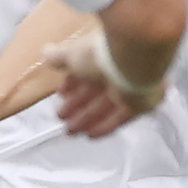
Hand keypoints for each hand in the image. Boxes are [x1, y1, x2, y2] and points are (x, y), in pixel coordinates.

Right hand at [44, 23, 167, 137]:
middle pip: (95, 92)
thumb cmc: (103, 52)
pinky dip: (105, 126)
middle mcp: (118, 69)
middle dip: (76, 106)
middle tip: (62, 117)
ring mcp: (130, 87)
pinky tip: (91, 135)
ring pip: (105, 107)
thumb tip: (46, 53)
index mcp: (103, 53)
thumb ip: (58, 56)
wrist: (132, 60)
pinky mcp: (140, 103)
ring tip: (70, 131)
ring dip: (86, 119)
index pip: (86, 71)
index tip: (61, 95)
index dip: (72, 84)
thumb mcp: (72, 54)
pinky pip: (120, 118)